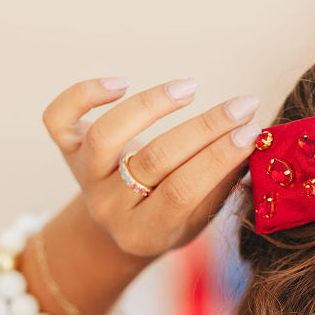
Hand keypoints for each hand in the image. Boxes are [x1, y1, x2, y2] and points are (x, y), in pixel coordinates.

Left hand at [42, 77, 262, 258]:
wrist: (115, 232)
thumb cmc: (170, 219)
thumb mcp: (198, 218)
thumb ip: (220, 184)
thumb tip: (254, 139)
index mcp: (144, 233)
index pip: (182, 192)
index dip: (218, 160)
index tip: (252, 131)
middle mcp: (109, 208)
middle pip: (153, 161)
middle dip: (203, 129)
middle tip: (242, 105)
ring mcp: (85, 178)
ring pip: (107, 136)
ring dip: (150, 106)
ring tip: (190, 87)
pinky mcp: (67, 150)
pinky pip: (59, 118)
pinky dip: (84, 94)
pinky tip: (121, 81)